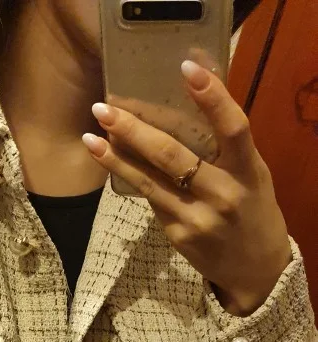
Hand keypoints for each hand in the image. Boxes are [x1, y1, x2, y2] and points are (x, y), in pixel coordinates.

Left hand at [82, 60, 292, 315]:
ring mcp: (197, 218)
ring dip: (116, 158)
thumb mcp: (252, 174)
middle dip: (134, 130)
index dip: (213, 97)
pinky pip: (152, 200)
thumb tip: (183, 105)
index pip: (233, 128)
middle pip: (173, 155)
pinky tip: (112, 161)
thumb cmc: (252, 209)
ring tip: (90, 138)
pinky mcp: (178, 235)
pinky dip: (132, 178)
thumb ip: (226, 147)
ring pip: (150, 182)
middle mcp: (223, 194)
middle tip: (104, 109)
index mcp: (248, 171)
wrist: (255, 269)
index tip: (187, 67)